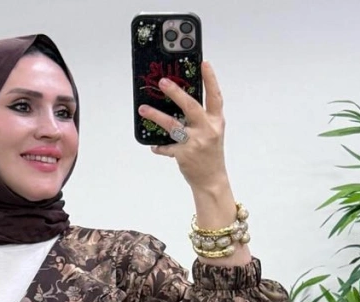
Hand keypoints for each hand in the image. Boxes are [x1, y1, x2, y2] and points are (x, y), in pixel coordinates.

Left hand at [138, 59, 227, 188]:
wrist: (212, 180)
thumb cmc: (210, 154)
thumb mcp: (212, 132)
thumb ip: (202, 118)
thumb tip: (180, 101)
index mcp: (216, 121)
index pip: (215, 96)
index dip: (210, 79)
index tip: (204, 63)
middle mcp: (207, 129)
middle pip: (190, 106)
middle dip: (175, 92)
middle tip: (162, 82)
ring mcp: (195, 142)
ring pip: (173, 125)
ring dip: (156, 116)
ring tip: (143, 108)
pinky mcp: (184, 155)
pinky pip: (166, 147)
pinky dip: (159, 146)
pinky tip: (154, 145)